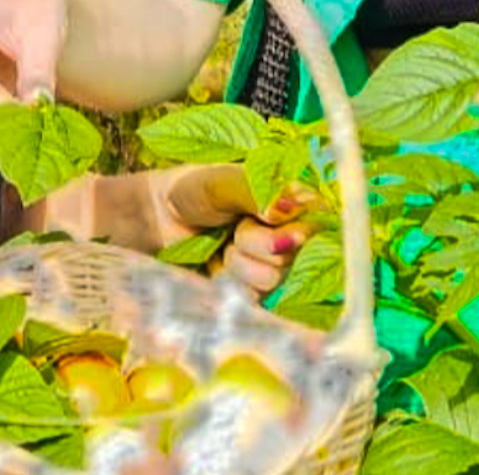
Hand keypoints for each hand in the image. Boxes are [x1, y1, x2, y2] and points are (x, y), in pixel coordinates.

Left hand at [150, 164, 318, 297]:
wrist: (162, 218)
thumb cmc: (195, 189)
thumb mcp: (223, 182)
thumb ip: (257, 192)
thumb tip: (287, 209)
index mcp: (296, 200)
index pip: (316, 225)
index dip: (291, 231)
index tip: (263, 218)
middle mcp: (294, 233)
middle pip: (291, 256)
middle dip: (252, 244)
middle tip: (234, 228)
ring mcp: (277, 264)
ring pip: (272, 278)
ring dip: (237, 262)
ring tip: (224, 244)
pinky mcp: (259, 289)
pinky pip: (255, 296)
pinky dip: (230, 280)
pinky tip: (220, 264)